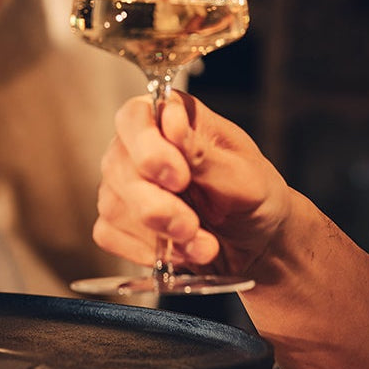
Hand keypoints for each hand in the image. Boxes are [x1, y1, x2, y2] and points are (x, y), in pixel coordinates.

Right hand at [93, 92, 294, 275]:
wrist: (258, 244)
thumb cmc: (255, 197)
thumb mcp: (243, 175)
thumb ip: (203, 154)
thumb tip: (172, 123)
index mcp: (175, 118)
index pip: (136, 116)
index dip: (149, 147)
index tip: (180, 178)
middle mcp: (143, 145)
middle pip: (119, 166)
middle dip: (158, 205)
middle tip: (191, 225)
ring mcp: (126, 183)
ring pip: (114, 205)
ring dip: (160, 234)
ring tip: (202, 245)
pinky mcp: (120, 220)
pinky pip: (110, 234)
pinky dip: (146, 251)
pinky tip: (180, 252)